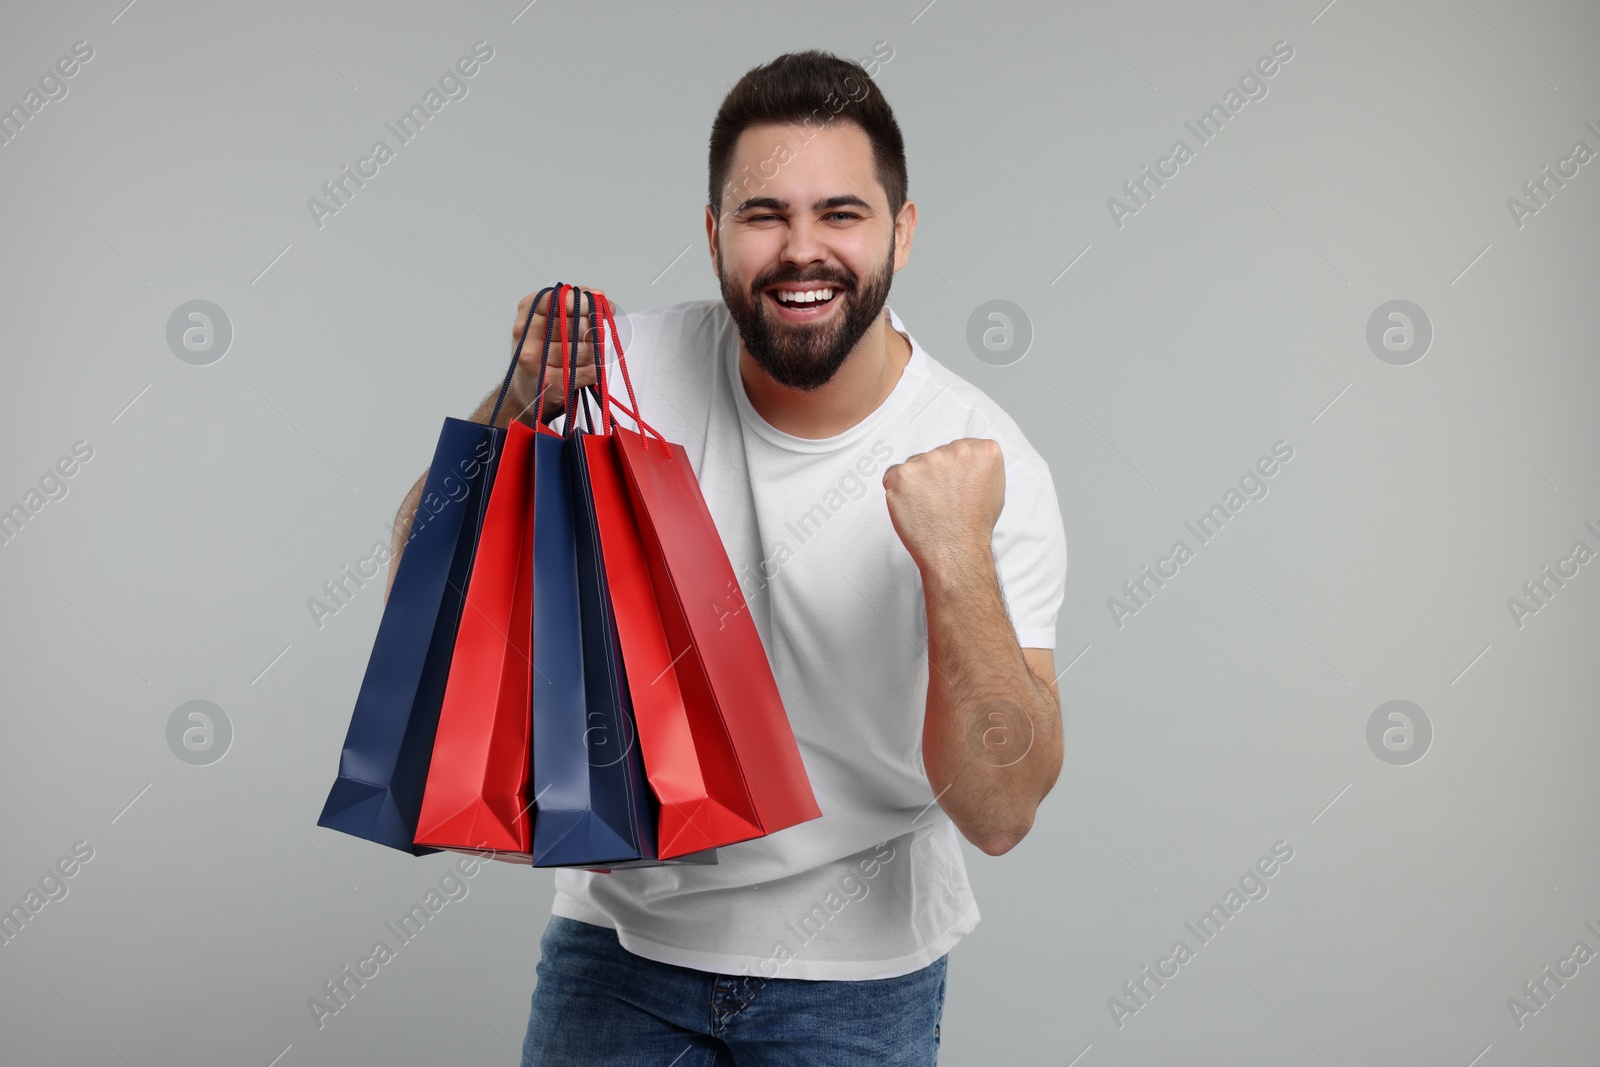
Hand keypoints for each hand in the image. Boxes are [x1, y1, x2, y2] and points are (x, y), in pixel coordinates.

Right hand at [508, 285, 610, 424]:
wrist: (524, 392)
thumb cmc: (541, 352)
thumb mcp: (548, 321)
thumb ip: (571, 303)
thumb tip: (598, 295)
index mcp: (527, 315)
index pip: (559, 300)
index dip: (584, 301)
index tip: (599, 305)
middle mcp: (527, 337)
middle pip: (577, 326)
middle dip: (594, 329)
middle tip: (596, 333)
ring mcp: (537, 362)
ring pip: (586, 349)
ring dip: (596, 351)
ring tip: (589, 354)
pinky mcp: (551, 384)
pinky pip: (589, 370)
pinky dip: (595, 369)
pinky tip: (588, 369)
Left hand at [882, 438, 1005, 574]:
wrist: (955, 552)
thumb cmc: (973, 527)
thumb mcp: (994, 488)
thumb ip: (979, 466)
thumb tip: (966, 461)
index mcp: (984, 451)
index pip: (959, 448)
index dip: (953, 469)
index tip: (954, 485)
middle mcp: (957, 451)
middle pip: (936, 454)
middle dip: (934, 474)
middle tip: (941, 500)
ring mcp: (928, 461)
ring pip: (914, 465)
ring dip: (916, 482)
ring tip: (928, 506)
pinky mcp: (903, 474)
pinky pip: (892, 475)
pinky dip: (897, 490)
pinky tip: (913, 506)